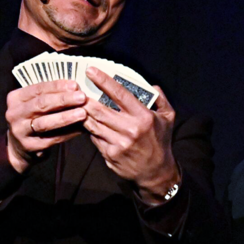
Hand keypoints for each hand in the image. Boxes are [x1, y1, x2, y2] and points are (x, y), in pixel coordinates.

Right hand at [5, 80, 86, 173]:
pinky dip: (68, 133)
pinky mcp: (29, 146)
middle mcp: (14, 114)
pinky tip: (80, 129)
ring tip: (83, 113)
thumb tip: (76, 88)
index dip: (57, 86)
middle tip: (82, 97)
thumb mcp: (35, 104)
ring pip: (45, 123)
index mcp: (16, 98)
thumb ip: (51, 96)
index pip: (38, 89)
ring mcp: (20, 131)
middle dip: (64, 100)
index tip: (75, 85)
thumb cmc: (33, 118)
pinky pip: (52, 139)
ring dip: (66, 117)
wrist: (19, 146)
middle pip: (41, 104)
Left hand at [82, 67, 179, 203]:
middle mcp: (130, 130)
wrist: (156, 172)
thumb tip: (150, 85)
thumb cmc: (161, 142)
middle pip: (100, 109)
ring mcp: (119, 143)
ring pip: (94, 123)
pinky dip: (89, 128)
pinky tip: (84, 121)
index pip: (120, 94)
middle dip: (85, 97)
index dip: (104, 81)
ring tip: (75, 102)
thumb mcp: (168, 118)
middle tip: (75, 87)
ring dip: (82, 112)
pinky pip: (95, 137)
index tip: (91, 70)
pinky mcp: (110, 154)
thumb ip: (161, 99)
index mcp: (143, 117)